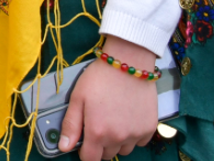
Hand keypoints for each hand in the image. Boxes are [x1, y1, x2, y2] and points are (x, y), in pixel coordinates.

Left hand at [58, 37, 158, 160]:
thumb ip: (71, 125)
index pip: (90, 159)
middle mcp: (118, 138)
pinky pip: (140, 141)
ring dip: (117, 141)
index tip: (84, 142)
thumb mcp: (77, 98)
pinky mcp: (149, 128)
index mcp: (97, 132)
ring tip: (113, 119)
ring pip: (124, 150)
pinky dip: (133, 135)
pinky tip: (127, 117)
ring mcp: (136, 134)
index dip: (85, 153)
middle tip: (98, 124)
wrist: (128, 62)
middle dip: (100, 145)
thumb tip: (63, 147)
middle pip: (107, 155)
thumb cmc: (100, 77)